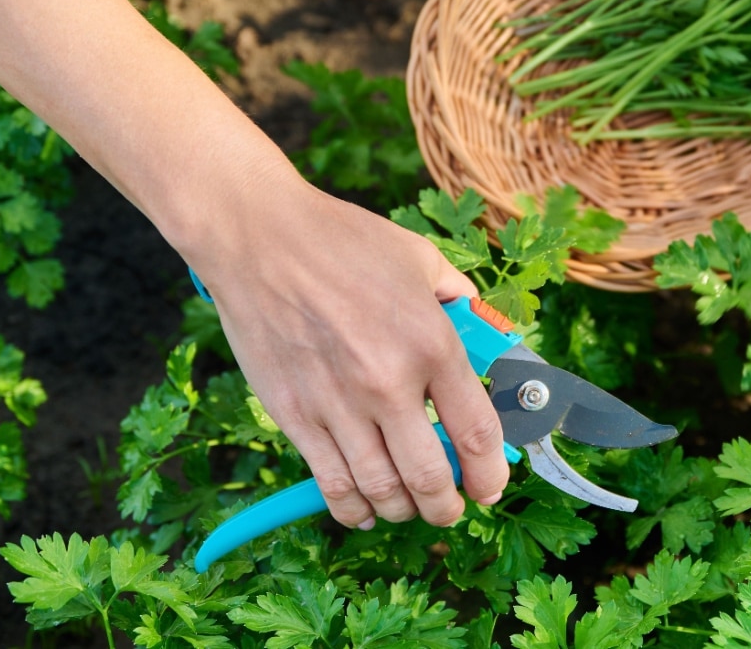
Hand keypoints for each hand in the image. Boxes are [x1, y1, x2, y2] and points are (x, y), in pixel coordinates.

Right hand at [191, 172, 510, 528]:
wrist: (259, 237)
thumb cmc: (343, 240)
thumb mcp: (420, 258)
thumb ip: (459, 300)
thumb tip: (485, 331)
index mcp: (431, 342)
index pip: (476, 432)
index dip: (490, 473)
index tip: (491, 485)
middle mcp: (388, 383)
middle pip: (430, 477)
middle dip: (447, 506)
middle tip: (451, 508)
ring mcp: (337, 405)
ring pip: (381, 491)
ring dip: (403, 512)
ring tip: (411, 508)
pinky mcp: (294, 416)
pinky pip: (330, 483)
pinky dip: (352, 509)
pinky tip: (364, 509)